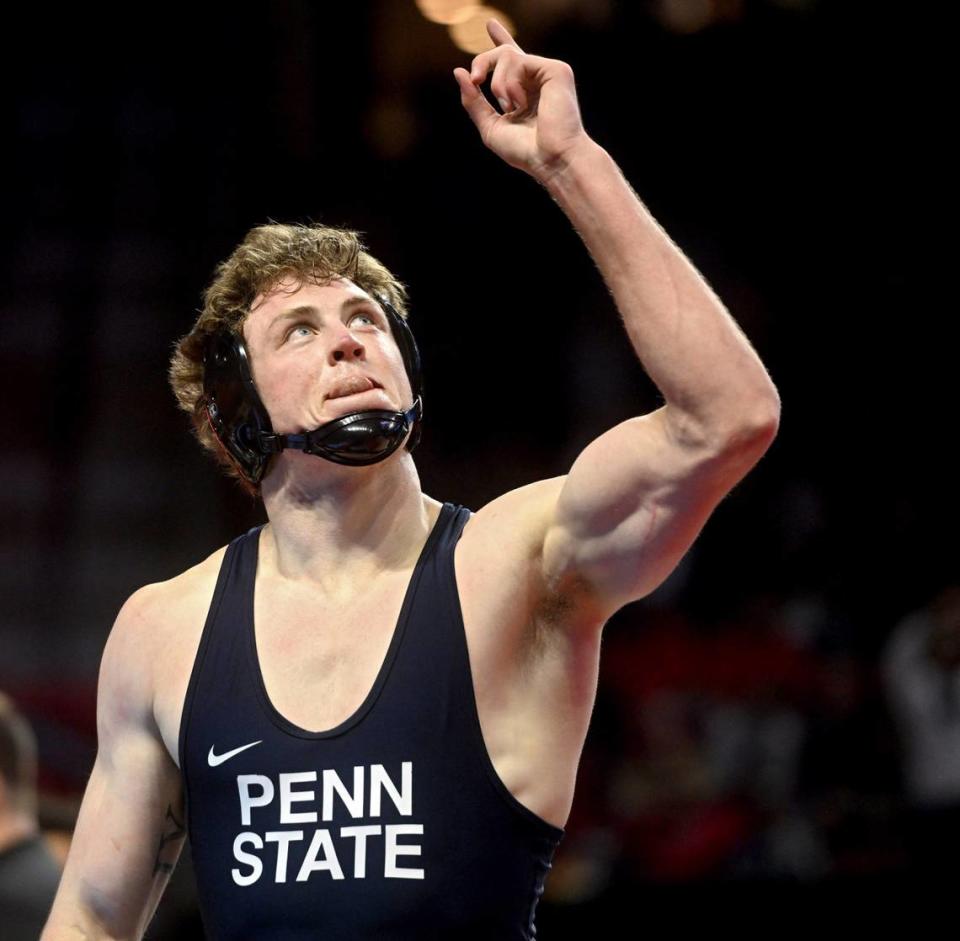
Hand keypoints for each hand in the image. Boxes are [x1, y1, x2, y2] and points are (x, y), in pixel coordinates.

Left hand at [453, 19, 593, 183]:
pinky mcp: (556, 70)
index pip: (510, 62)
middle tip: (476, 79)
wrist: (550, 159)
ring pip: (507, 55)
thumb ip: (474, 102)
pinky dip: (511, 83)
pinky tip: (522, 102)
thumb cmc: (525, 152)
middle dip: (483, 62)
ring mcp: (547, 74)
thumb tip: (459, 72)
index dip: (500, 41)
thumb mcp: (490, 128)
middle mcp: (536, 81)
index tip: (490, 24)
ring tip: (510, 106)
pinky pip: (519, 60)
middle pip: (503, 53)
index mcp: (523, 94)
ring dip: (498, 82)